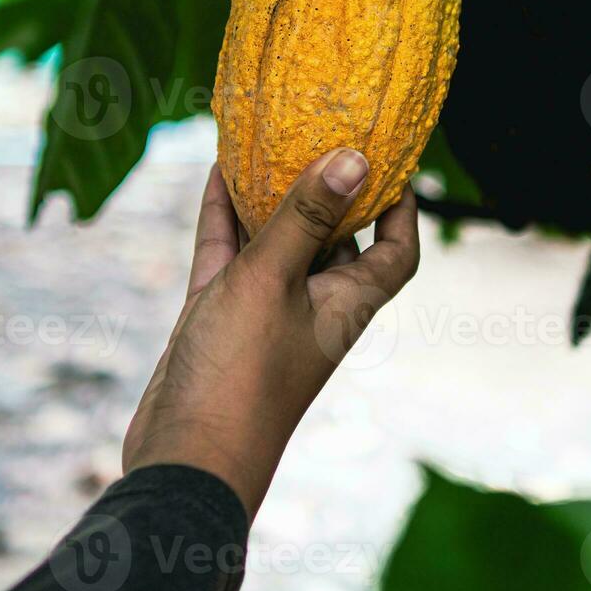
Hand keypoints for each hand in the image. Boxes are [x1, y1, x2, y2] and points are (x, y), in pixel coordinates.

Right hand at [121, 150, 419, 517]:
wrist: (184, 460)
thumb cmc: (240, 375)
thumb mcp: (273, 281)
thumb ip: (307, 217)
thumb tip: (356, 157)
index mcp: (346, 303)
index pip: (397, 251)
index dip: (406, 209)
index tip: (397, 160)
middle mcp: (313, 304)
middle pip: (336, 237)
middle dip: (332, 187)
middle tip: (325, 129)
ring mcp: (264, 311)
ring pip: (277, 240)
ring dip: (273, 195)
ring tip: (269, 137)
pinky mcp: (220, 316)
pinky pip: (229, 254)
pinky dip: (227, 217)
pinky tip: (219, 172)